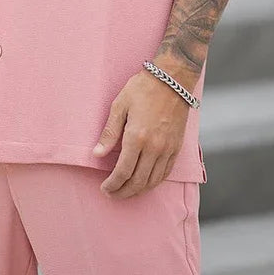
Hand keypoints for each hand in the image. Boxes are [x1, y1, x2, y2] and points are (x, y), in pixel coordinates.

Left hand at [93, 61, 193, 198]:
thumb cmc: (142, 89)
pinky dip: (154, 182)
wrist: (172, 80)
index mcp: (136, 137)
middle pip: (138, 181)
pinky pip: (166, 173)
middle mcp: (154, 147)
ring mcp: (168, 149)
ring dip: (138, 191)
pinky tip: (145, 183)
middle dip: (123, 192)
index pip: (123, 171)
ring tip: (126, 191)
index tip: (104, 188)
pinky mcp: (177, 147)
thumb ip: (109, 132)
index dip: (112, 184)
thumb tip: (96, 154)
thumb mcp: (119, 105)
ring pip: (153, 181)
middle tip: (112, 194)